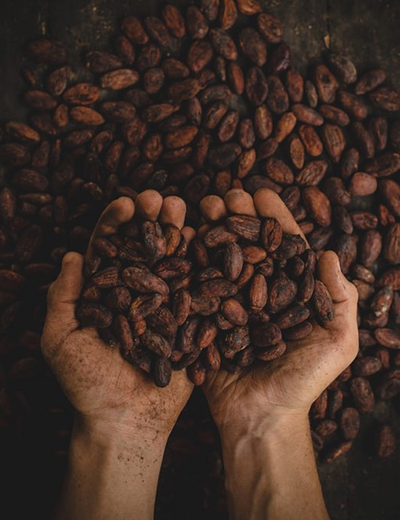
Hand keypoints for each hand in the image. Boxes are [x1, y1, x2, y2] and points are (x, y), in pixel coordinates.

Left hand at [41, 190, 193, 439]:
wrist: (126, 420)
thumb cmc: (86, 384)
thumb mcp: (60, 339)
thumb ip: (62, 297)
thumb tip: (72, 255)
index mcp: (105, 292)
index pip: (109, 248)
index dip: (116, 223)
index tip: (127, 203)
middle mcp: (136, 292)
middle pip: (143, 247)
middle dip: (151, 219)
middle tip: (161, 199)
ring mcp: (164, 304)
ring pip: (171, 260)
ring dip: (177, 232)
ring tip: (184, 209)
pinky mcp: (188, 319)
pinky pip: (196, 287)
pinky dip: (200, 262)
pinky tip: (205, 239)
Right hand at [199, 188, 358, 433]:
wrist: (261, 416)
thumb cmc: (304, 381)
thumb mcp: (338, 343)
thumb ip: (340, 300)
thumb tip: (330, 253)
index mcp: (290, 290)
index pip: (283, 244)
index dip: (273, 217)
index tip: (261, 193)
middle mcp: (259, 290)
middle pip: (248, 242)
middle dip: (237, 215)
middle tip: (226, 196)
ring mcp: (230, 301)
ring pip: (220, 255)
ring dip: (211, 228)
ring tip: (201, 208)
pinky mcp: (205, 316)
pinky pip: (196, 283)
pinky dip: (188, 258)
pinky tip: (180, 235)